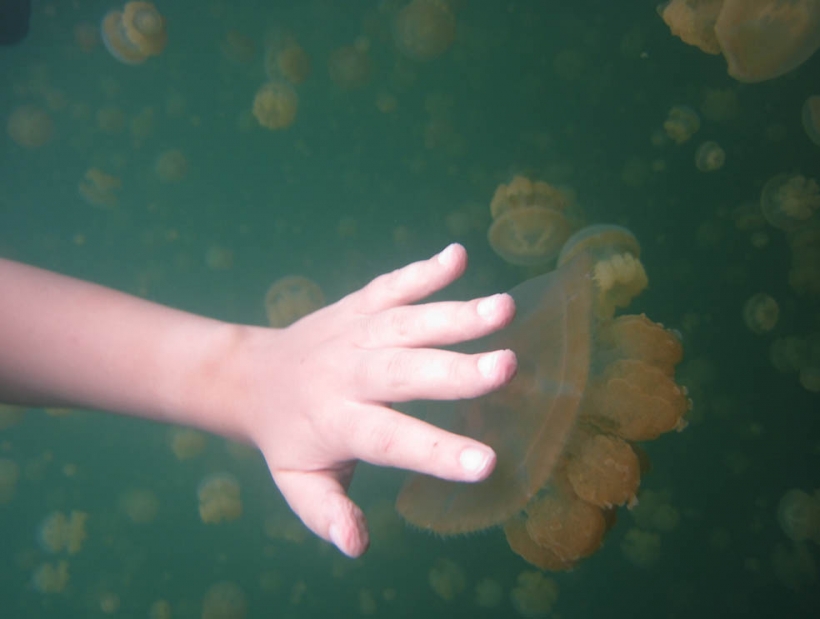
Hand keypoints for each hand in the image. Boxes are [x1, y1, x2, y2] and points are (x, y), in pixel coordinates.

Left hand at [226, 244, 516, 556]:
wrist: (253, 375)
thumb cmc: (288, 438)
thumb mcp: (298, 485)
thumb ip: (326, 514)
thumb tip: (358, 547)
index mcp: (338, 422)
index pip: (390, 439)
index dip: (436, 452)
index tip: (486, 464)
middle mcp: (347, 373)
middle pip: (403, 371)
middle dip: (456, 371)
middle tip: (507, 367)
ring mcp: (354, 332)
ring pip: (405, 323)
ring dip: (454, 313)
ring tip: (503, 307)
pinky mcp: (358, 305)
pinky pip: (391, 285)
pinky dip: (423, 270)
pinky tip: (457, 255)